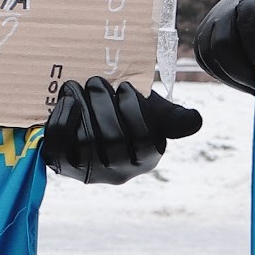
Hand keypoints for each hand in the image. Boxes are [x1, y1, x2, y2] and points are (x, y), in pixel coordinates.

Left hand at [41, 78, 202, 184]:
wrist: (90, 119)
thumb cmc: (126, 114)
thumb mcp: (153, 113)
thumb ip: (174, 118)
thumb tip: (195, 121)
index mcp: (145, 160)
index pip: (144, 141)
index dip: (134, 112)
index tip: (125, 86)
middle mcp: (119, 174)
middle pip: (113, 141)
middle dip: (103, 106)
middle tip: (96, 81)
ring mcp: (89, 174)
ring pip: (86, 144)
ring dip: (81, 110)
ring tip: (77, 85)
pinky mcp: (62, 168)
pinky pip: (59, 148)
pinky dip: (61, 121)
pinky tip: (65, 100)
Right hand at [193, 0, 254, 91]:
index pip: (254, 15)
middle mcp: (238, 0)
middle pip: (224, 40)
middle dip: (245, 70)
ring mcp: (218, 15)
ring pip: (210, 53)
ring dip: (234, 75)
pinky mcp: (207, 32)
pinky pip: (205, 58)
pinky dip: (224, 74)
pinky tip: (247, 76)